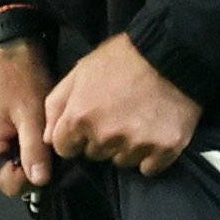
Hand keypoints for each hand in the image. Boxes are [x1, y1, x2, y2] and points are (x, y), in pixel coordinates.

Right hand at [0, 41, 55, 198]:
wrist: (14, 55)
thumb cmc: (19, 79)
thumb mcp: (31, 116)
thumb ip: (34, 150)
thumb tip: (39, 181)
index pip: (9, 184)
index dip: (33, 175)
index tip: (48, 158)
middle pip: (11, 179)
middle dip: (33, 165)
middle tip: (44, 141)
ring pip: (15, 169)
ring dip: (32, 157)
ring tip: (40, 134)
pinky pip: (14, 157)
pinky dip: (28, 150)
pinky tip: (35, 133)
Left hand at [43, 35, 200, 175]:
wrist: (171, 52)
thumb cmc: (123, 58)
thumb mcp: (81, 71)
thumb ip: (57, 105)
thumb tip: (48, 138)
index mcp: (80, 117)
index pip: (64, 149)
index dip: (74, 136)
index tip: (88, 123)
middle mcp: (106, 136)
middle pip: (94, 155)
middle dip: (101, 139)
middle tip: (118, 114)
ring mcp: (136, 145)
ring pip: (121, 161)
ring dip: (126, 147)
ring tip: (139, 119)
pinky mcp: (164, 149)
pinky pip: (149, 167)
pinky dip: (150, 154)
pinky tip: (154, 132)